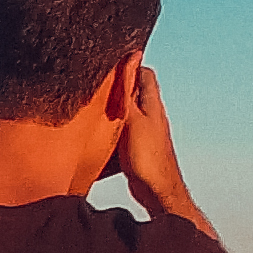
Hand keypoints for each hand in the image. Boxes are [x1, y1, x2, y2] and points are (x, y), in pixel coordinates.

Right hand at [110, 62, 206, 229]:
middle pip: (136, 92)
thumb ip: (129, 93)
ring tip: (96, 108)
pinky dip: (112, 129)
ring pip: (128, 112)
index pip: (145, 74)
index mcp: (152, 105)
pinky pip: (123, 131)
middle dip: (119, 87)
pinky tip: (101, 135)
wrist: (157, 191)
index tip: (110, 64)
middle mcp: (151, 116)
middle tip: (98, 86)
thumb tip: (131, 60)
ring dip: (114, 110)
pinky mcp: (138, 148)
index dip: (130, 65)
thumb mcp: (134, 120)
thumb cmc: (149, 158)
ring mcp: (145, 132)